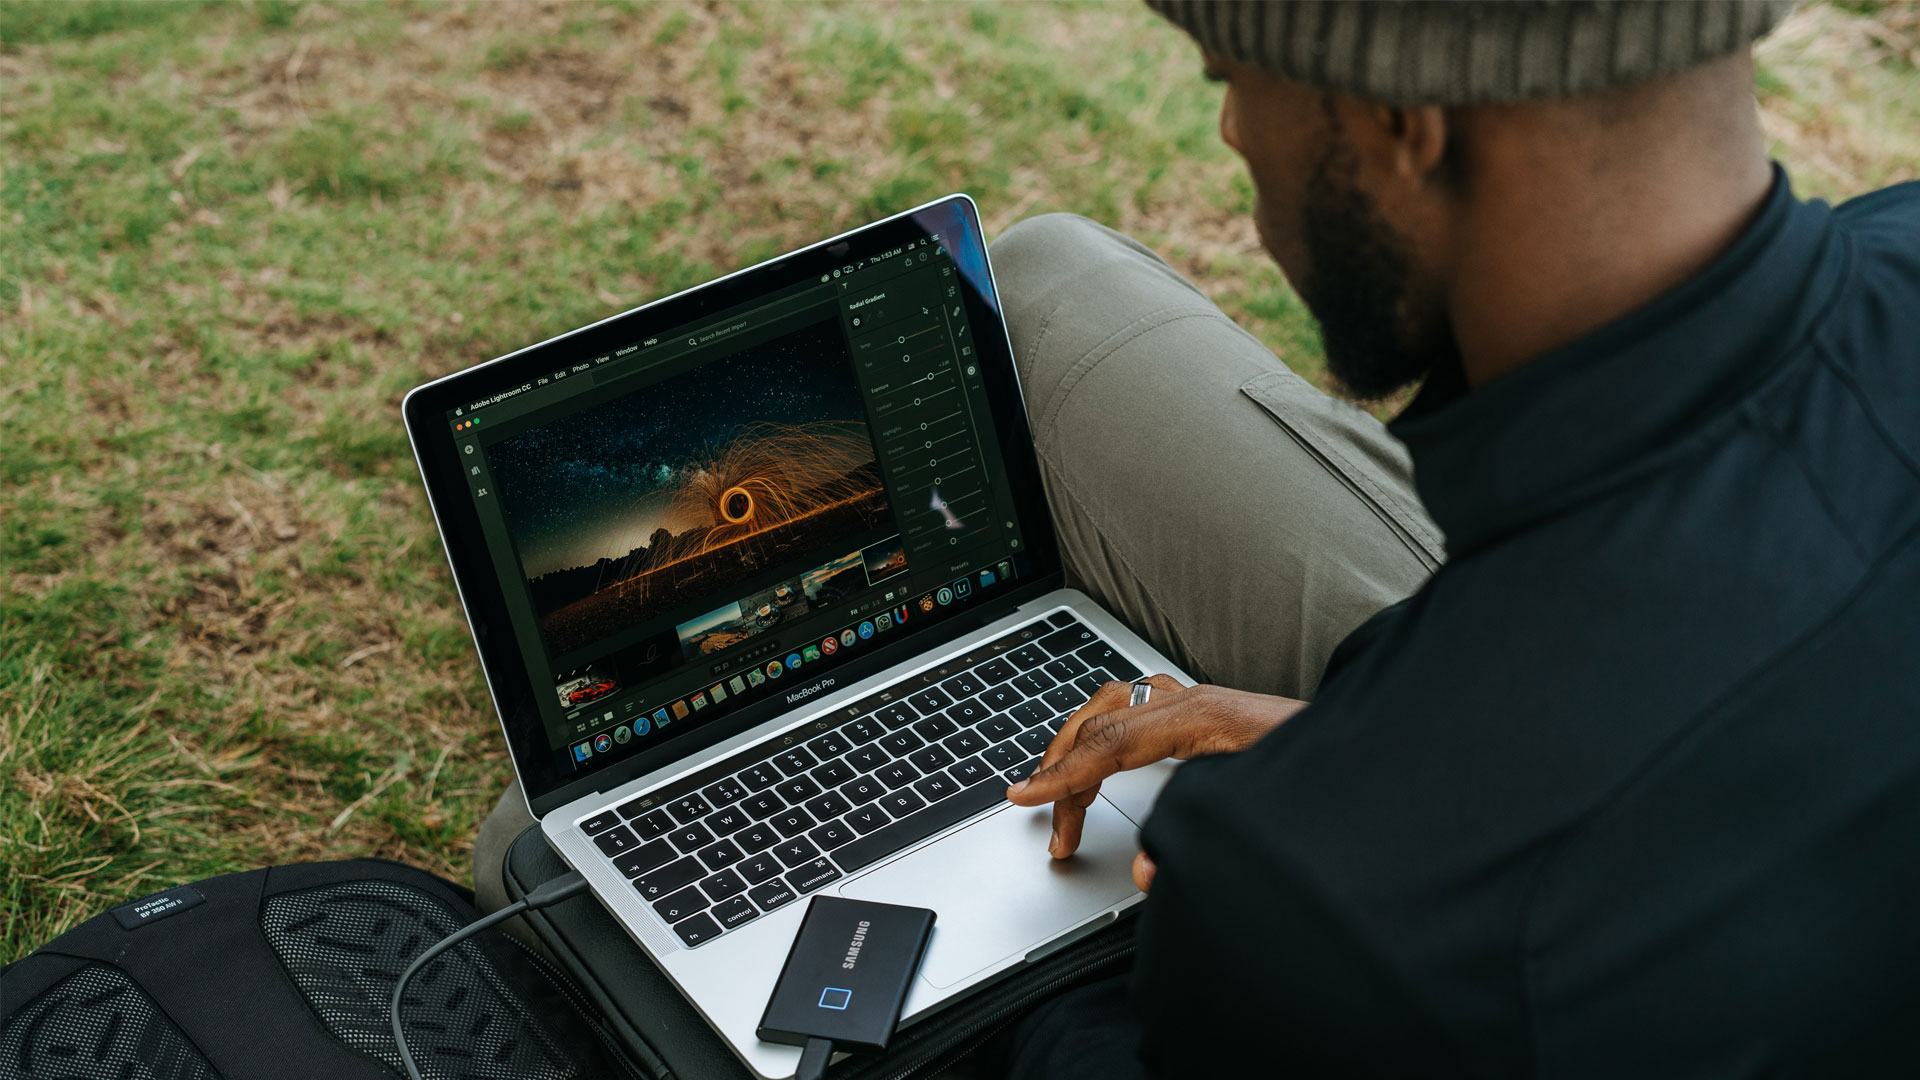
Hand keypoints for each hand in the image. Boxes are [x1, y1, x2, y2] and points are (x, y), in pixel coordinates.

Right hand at [1005, 676, 1307, 871]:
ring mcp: (1203, 701)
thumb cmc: (1336, 774)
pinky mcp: (1211, 713)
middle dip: (1065, 774)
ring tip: (1062, 799)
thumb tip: (1151, 872)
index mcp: (1206, 715)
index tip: (1023, 798)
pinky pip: (1138, 711)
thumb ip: (1202, 840)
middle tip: (1051, 831)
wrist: (1388, 752)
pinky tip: (1103, 757)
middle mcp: (1198, 699)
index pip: (1112, 742)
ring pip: (1115, 709)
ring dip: (1080, 751)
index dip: (1063, 775)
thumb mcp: (1267, 811)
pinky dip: (1106, 736)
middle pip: (1102, 722)